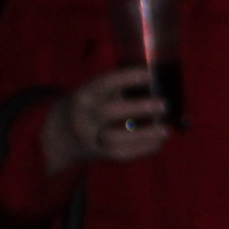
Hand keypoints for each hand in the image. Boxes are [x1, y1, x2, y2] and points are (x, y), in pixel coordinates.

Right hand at [38, 66, 171, 172]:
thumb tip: (158, 84)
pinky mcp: (99, 154)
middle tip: (164, 105)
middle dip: (137, 108)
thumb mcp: (97, 92)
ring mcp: (90, 137)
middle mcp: (85, 116)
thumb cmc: (90, 106)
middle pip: (108, 112)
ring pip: (114, 138)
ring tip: (166, 130)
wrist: (61, 134)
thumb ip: (119, 88)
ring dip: (143, 134)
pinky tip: (159, 142)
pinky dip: (143, 148)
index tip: (150, 74)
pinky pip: (122, 154)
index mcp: (85, 95)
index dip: (128, 77)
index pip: (105, 83)